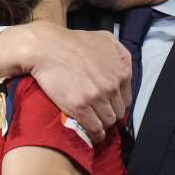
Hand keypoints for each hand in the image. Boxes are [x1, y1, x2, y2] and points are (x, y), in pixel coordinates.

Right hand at [0, 22, 130, 141]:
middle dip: (109, 115)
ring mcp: (96, 98)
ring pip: (107, 122)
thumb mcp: (106, 39)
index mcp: (121, 73)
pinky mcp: (79, 107)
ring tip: (94, 125)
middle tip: (99, 115)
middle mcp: (112, 86)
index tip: (109, 107)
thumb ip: (120, 55)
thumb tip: (125, 70)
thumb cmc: (73, 42)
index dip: (117, 105)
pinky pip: (95, 128)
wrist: (47, 48)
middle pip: (118, 113)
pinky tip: (92, 135)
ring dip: (102, 125)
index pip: (127, 100)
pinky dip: (95, 134)